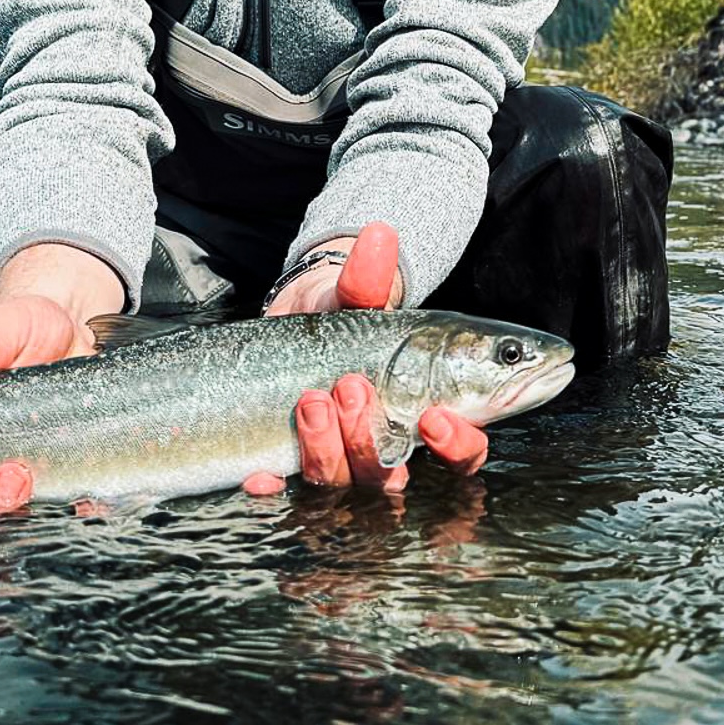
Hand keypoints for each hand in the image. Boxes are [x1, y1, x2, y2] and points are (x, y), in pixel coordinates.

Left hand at [239, 222, 488, 495]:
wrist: (295, 328)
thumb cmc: (345, 318)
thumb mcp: (357, 297)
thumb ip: (370, 277)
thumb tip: (377, 234)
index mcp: (427, 413)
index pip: (464, 452)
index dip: (458, 445)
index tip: (434, 417)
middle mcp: (388, 445)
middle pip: (393, 474)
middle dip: (370, 437)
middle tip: (352, 387)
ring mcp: (339, 459)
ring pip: (344, 480)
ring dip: (327, 447)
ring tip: (311, 399)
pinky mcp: (292, 461)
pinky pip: (285, 489)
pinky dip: (271, 486)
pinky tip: (260, 476)